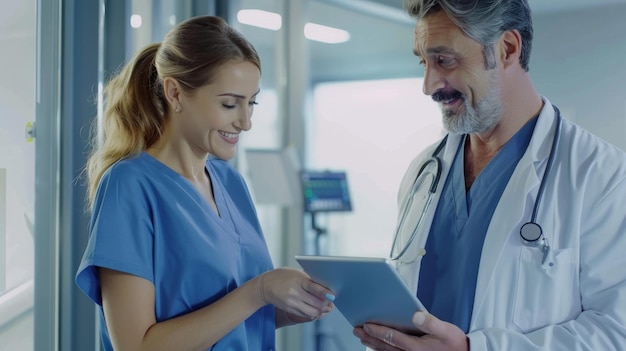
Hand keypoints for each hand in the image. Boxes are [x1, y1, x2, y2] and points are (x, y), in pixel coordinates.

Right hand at [257, 268, 333, 320]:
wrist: (265, 286)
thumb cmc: (283, 276)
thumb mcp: (296, 273)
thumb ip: (310, 280)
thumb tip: (326, 289)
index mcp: (298, 280)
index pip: (314, 288)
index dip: (325, 293)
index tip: (333, 295)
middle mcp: (295, 293)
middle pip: (316, 304)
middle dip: (326, 304)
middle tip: (331, 301)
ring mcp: (292, 303)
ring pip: (312, 312)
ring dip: (321, 310)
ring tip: (325, 306)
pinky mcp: (290, 310)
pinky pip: (306, 315)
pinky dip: (313, 313)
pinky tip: (316, 308)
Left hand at [353, 311, 467, 350]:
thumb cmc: (454, 343)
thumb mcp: (446, 330)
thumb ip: (431, 323)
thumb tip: (416, 314)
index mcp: (416, 347)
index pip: (392, 337)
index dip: (377, 330)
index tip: (366, 324)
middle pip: (384, 345)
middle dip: (369, 337)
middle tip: (357, 330)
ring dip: (373, 344)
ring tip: (362, 337)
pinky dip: (383, 350)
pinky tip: (377, 346)